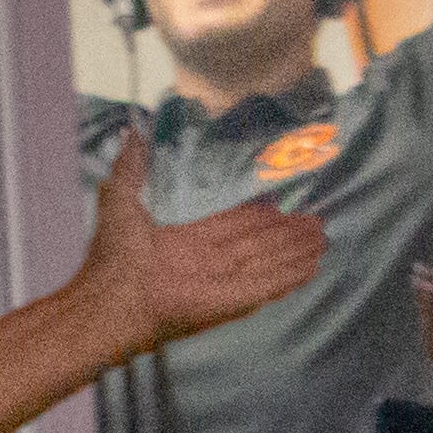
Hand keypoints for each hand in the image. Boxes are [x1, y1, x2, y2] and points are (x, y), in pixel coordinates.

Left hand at [64, 129, 321, 359]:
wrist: (112, 298)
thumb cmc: (111, 256)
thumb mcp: (119, 198)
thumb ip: (131, 167)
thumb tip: (132, 132)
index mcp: (181, 245)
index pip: (228, 229)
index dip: (254, 219)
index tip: (276, 208)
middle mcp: (205, 264)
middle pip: (255, 247)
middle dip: (285, 236)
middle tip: (314, 224)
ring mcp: (222, 284)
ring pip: (267, 263)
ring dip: (295, 252)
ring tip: (321, 241)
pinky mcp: (233, 301)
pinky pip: (268, 285)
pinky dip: (291, 275)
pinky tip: (312, 267)